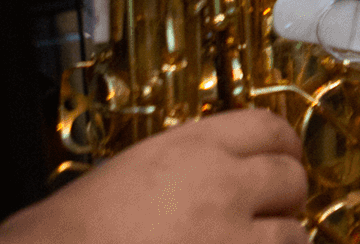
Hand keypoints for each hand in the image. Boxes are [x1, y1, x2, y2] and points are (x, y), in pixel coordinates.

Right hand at [0, 111, 307, 243]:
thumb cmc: (65, 233)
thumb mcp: (124, 174)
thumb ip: (178, 169)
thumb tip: (207, 178)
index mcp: (192, 149)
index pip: (268, 128)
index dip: (282, 146)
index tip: (283, 157)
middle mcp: (224, 187)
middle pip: (291, 178)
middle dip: (285, 197)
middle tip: (271, 211)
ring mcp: (235, 238)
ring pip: (294, 235)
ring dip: (279, 242)